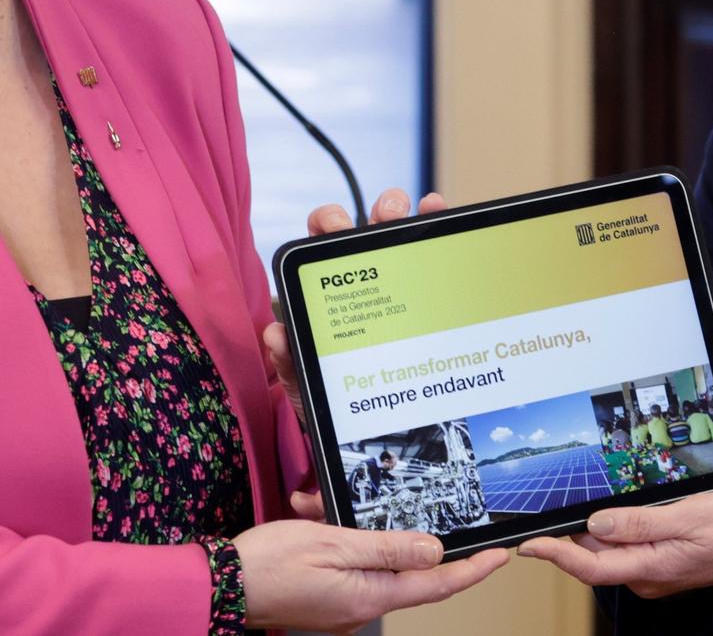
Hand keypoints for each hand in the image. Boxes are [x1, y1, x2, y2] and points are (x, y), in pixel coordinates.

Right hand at [233, 520, 507, 632]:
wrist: (221, 587)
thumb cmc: (270, 564)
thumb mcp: (333, 543)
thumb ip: (388, 547)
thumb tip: (435, 551)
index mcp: (372, 596)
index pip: (438, 584)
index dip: (473, 570)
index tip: (500, 556)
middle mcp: (363, 607)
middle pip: (409, 573)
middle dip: (403, 535)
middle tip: (397, 508)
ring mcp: (345, 606)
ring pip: (374, 562)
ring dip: (359, 531)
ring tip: (317, 507)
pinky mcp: (328, 598)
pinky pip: (350, 565)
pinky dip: (338, 539)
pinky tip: (310, 516)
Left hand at [271, 190, 442, 524]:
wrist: (424, 451)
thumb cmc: (379, 456)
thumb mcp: (350, 477)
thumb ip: (326, 497)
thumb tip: (305, 507)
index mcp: (325, 376)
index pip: (297, 352)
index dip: (286, 340)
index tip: (280, 332)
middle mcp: (348, 335)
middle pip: (332, 281)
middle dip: (328, 248)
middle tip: (333, 226)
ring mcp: (381, 310)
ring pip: (373, 258)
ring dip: (380, 225)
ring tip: (394, 206)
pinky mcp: (417, 296)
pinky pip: (418, 256)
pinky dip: (423, 228)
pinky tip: (431, 207)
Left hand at [516, 493, 712, 596]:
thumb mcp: (687, 517)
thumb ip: (639, 521)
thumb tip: (594, 524)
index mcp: (648, 568)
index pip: (588, 566)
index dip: (554, 554)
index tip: (528, 544)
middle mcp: (644, 575)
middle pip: (594, 550)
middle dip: (585, 522)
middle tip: (588, 486)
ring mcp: (650, 570)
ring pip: (610, 544)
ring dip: (608, 520)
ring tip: (633, 494)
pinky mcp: (658, 561)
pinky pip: (628, 543)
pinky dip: (624, 523)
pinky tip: (640, 505)